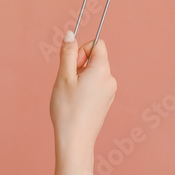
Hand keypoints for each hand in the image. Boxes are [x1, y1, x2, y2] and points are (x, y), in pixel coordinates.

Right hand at [50, 32, 116, 155]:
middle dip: (79, 65)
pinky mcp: (106, 102)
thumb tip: (70, 34)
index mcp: (103, 70)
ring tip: (71, 95)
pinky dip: (85, 88)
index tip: (72, 66)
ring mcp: (110, 91)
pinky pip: (95, 85)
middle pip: (95, 59)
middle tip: (68, 83)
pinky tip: (77, 103)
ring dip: (81, 78)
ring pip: (93, 73)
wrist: (75, 140)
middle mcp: (110, 79)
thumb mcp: (63, 77)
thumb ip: (68, 53)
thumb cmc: (67, 109)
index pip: (97, 45)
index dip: (82, 50)